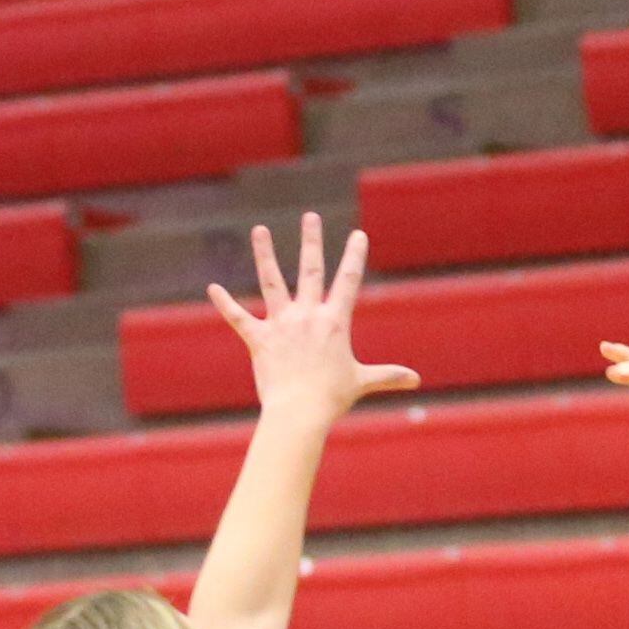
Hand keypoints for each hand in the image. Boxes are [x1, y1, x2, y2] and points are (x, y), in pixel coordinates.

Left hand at [206, 213, 419, 425]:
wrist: (300, 412)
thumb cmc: (332, 398)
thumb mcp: (362, 382)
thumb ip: (388, 376)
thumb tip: (415, 379)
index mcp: (335, 321)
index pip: (348, 281)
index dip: (354, 256)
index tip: (357, 235)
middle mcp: (308, 315)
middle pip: (310, 269)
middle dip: (311, 241)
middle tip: (310, 217)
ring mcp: (281, 324)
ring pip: (272, 282)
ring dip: (265, 254)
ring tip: (260, 230)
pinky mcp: (259, 339)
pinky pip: (238, 317)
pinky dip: (224, 303)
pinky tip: (213, 287)